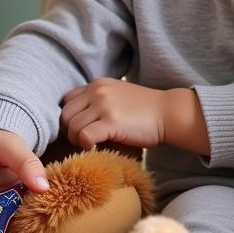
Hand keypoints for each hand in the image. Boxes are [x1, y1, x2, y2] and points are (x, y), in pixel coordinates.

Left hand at [60, 79, 207, 154]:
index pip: (67, 101)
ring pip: (72, 126)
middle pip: (65, 115)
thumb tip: (78, 119)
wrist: (168, 113)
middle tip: (81, 142)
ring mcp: (103, 105)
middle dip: (69, 132)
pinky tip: (95, 148)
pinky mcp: (111, 122)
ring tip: (90, 145)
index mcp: (97, 84)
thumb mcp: (116, 96)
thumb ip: (97, 101)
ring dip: (77, 141)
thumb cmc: (144, 110)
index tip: (77, 130)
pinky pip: (84, 136)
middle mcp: (97, 91)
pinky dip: (85, 145)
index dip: (69, 118)